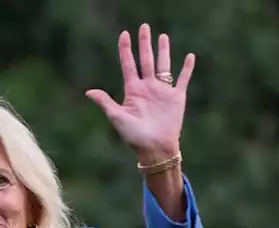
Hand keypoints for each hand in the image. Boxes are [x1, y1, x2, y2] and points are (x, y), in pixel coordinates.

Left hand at [85, 23, 194, 164]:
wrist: (155, 149)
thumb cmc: (134, 137)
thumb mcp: (118, 118)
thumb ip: (105, 103)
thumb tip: (88, 92)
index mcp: (133, 91)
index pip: (128, 65)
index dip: (125, 50)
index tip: (124, 34)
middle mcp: (147, 88)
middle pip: (145, 60)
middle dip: (144, 44)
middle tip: (144, 27)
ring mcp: (162, 91)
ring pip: (163, 65)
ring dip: (163, 51)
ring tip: (162, 36)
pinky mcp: (176, 97)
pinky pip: (182, 79)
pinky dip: (186, 68)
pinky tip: (189, 56)